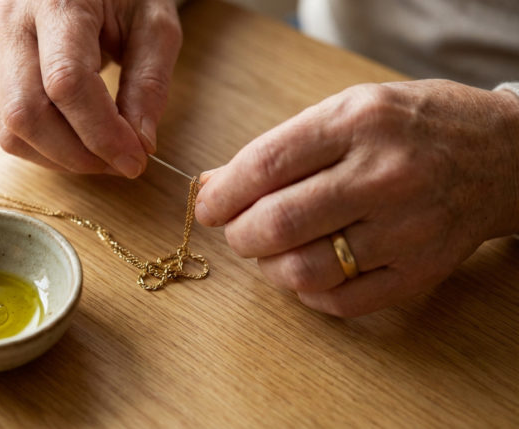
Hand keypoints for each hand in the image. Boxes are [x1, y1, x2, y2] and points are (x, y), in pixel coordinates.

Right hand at [0, 0, 181, 176]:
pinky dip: (45, 148)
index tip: (134, 159)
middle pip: (26, 113)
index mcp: (57, 2)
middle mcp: (13, 23)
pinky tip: (78, 143)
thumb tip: (140, 144)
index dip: (101, 133)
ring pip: (10, 128)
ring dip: (60, 158)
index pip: (66, 82)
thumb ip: (150, 84)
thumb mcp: (155, 27)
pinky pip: (7, 126)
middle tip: (119, 164)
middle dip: (77, 154)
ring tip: (101, 156)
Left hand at [195, 79, 518, 316]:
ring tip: (272, 252)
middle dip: (239, 235)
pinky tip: (308, 272)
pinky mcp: (422, 272)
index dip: (222, 194)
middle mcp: (385, 175)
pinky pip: (342, 302)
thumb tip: (211, 185)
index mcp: (358, 123)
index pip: (266, 166)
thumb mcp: (346, 111)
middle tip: (239, 231)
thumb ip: (279, 148)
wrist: (501, 154)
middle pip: (279, 223)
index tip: (206, 206)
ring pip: (305, 270)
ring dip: (269, 268)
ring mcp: (408, 229)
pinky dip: (308, 293)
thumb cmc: (409, 127)